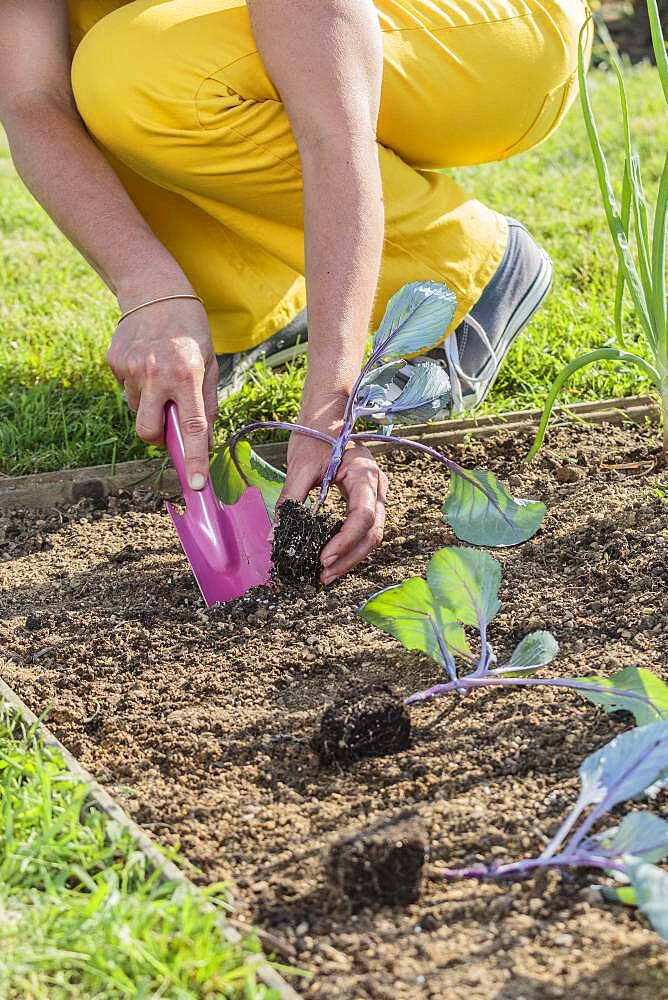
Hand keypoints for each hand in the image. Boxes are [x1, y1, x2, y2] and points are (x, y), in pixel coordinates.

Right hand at [107, 296, 217, 489]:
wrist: (155, 290)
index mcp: (187, 375)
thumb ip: (206, 403)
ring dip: (149, 404)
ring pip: (137, 410)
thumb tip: (202, 441)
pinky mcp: (113, 362)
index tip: (196, 484)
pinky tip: (145, 362)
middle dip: (158, 436)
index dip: (194, 459)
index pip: (192, 427)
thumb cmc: (190, 331)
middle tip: (167, 422)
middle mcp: (156, 374)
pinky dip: (137, 386)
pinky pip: (125, 390)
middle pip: (148, 431)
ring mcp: (131, 369)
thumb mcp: (208, 364)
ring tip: (159, 375)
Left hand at [279, 431, 387, 583]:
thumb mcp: (300, 465)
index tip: (323, 558)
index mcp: (365, 473)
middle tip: (323, 575)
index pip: (363, 515)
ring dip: (351, 557)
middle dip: (349, 557)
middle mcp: (377, 486)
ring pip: (372, 534)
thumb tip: (275, 536)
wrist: (327, 415)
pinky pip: (364, 528)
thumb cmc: (315, 434)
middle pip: (373, 532)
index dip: (346, 541)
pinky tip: (332, 558)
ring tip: (326, 574)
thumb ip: (290, 500)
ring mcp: (375, 494)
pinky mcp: (366, 500)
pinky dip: (350, 546)